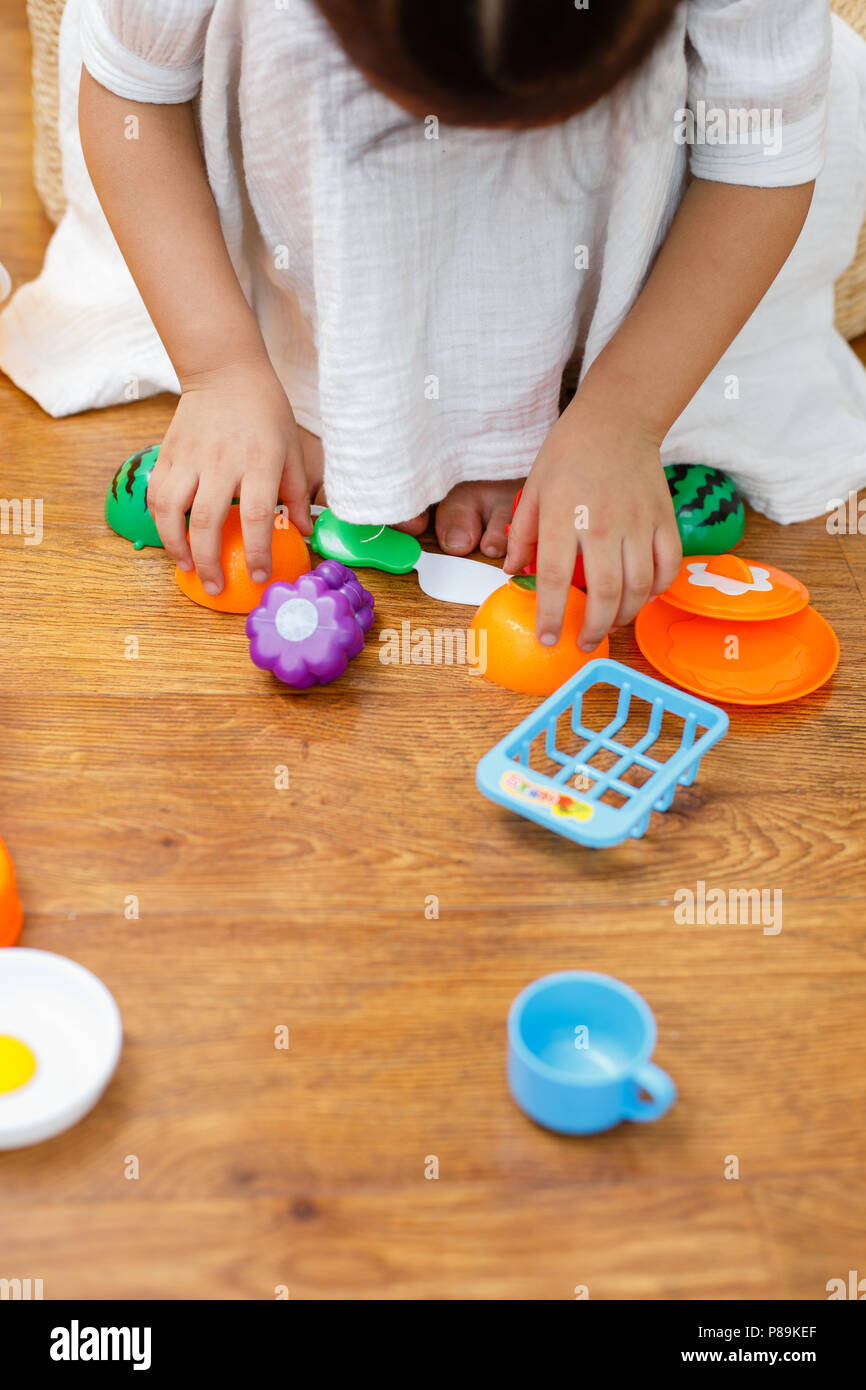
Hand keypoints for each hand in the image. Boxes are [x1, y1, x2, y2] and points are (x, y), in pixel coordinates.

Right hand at [147, 358, 309, 593]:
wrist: (225, 372)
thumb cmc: (265, 412)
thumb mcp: (291, 449)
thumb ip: (296, 493)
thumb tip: (302, 533)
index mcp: (258, 461)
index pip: (256, 515)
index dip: (257, 551)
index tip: (258, 577)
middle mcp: (221, 461)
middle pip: (206, 521)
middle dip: (209, 561)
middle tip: (215, 586)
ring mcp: (189, 457)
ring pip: (170, 509)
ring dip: (175, 545)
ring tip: (186, 567)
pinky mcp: (167, 453)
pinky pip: (157, 493)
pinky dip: (160, 520)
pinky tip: (171, 537)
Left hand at [505, 388, 681, 649]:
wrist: (617, 419)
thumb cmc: (570, 452)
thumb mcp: (534, 488)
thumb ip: (523, 533)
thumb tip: (514, 573)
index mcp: (564, 515)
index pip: (557, 578)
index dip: (552, 615)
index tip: (550, 639)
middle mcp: (603, 523)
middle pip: (604, 592)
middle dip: (593, 628)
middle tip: (584, 643)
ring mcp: (639, 522)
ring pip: (638, 587)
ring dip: (623, 616)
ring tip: (609, 625)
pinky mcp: (665, 519)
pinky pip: (667, 567)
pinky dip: (656, 591)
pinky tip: (640, 597)